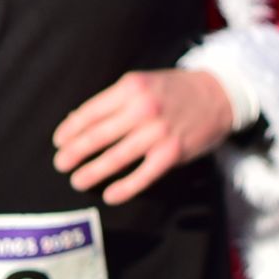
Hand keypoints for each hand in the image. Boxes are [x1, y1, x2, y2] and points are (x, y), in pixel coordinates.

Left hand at [53, 69, 237, 205]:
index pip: (90, 112)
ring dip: (92, 172)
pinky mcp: (172, 153)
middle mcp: (142, 109)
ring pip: (115, 157)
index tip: (59, 142)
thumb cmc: (176, 90)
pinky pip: (142, 175)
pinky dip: (124, 187)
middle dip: (74, 153)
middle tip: (60, 164)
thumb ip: (115, 101)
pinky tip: (110, 195)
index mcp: (130, 88)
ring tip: (77, 180)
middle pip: (97, 136)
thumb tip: (79, 121)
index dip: (70, 130)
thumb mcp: (143, 83)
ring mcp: (157, 133)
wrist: (219, 94)